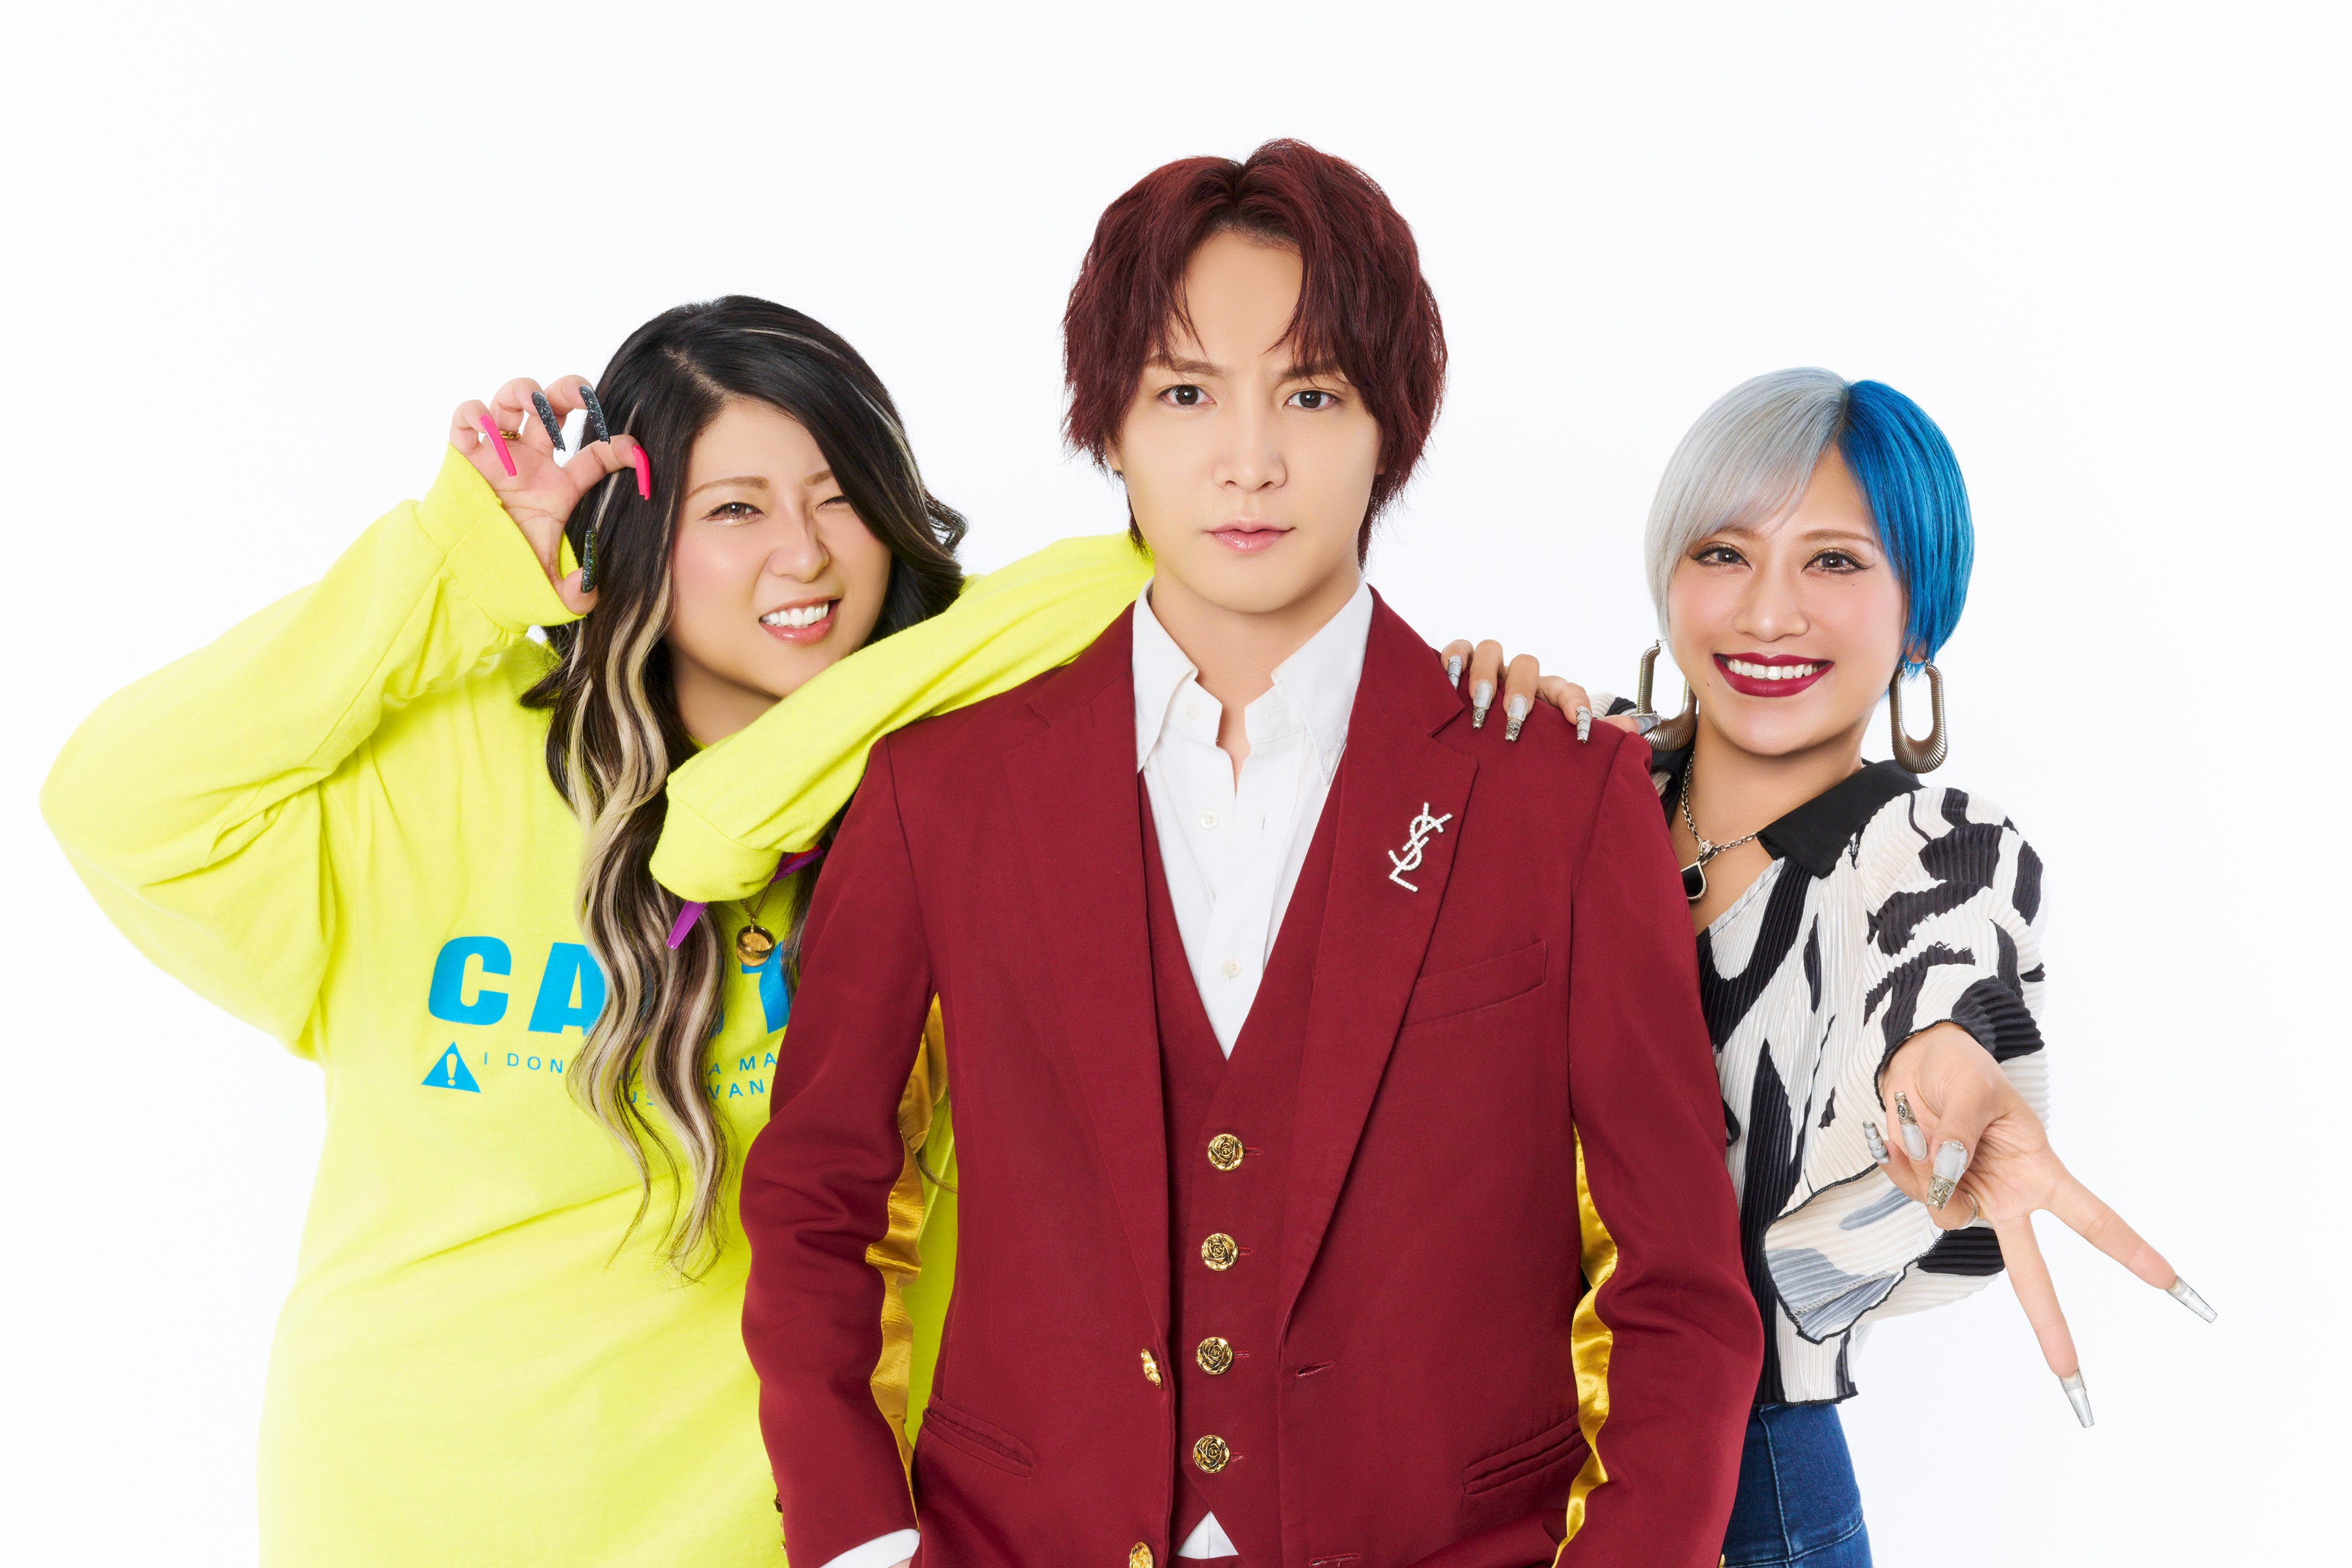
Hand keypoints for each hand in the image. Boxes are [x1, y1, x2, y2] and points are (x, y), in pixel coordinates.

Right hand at [448, 374, 645, 615]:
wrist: (461, 578)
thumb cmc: (506, 575)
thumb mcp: (550, 590)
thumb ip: (576, 593)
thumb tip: (590, 588)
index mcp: (560, 485)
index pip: (597, 454)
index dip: (619, 447)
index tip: (635, 452)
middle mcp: (531, 461)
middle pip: (555, 407)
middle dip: (571, 391)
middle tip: (585, 396)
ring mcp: (498, 453)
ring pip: (513, 399)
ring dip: (527, 392)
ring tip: (537, 408)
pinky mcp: (462, 453)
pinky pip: (467, 416)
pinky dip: (478, 414)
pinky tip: (491, 434)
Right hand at [1434, 640, 1645, 744]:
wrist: (1488, 754)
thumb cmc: (1528, 750)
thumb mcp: (1559, 749)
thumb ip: (1597, 739)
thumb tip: (1631, 731)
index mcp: (1548, 696)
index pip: (1567, 689)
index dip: (1575, 703)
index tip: (1579, 729)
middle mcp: (1518, 680)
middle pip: (1526, 663)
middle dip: (1521, 691)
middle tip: (1516, 723)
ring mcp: (1489, 673)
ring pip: (1491, 650)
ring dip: (1486, 676)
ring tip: (1481, 708)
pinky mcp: (1459, 671)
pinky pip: (1457, 652)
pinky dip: (1454, 660)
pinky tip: (1451, 684)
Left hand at [1876, 1023, 2213, 1417]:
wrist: (1915, 1060)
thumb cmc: (1961, 1071)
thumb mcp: (1971, 1088)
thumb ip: (1961, 1134)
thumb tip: (1946, 1177)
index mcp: (2039, 1172)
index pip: (2093, 1219)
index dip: (2132, 1250)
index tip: (2170, 1283)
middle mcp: (2008, 1198)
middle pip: (2033, 1272)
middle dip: (2052, 1325)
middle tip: (2070, 1375)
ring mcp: (1967, 1198)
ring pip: (1949, 1217)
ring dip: (1927, 1170)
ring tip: (1923, 1122)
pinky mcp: (1927, 1192)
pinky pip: (1911, 1194)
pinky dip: (1900, 1162)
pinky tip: (1901, 1131)